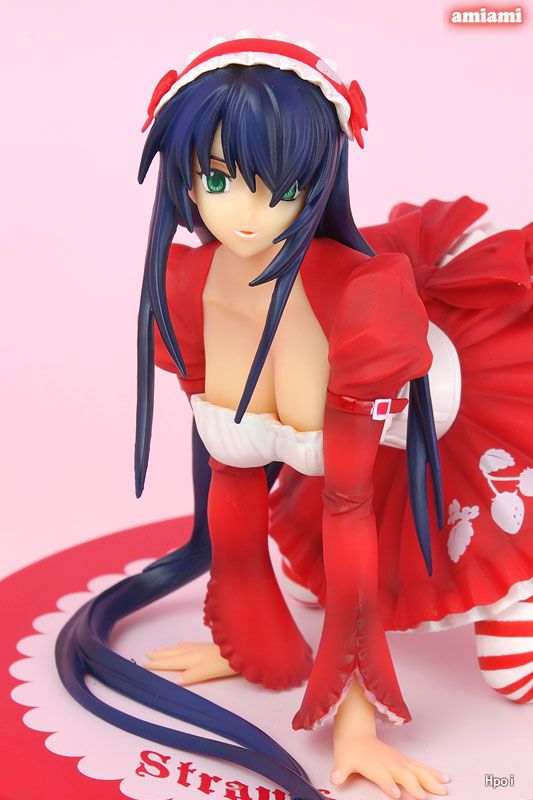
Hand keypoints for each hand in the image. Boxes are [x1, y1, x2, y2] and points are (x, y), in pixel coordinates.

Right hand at [144, 641, 237, 684]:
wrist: (237, 648)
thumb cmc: (222, 663)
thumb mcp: (206, 672)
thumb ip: (190, 676)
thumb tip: (174, 681)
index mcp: (189, 659)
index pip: (170, 662)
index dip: (158, 664)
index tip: (145, 663)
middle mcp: (191, 652)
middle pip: (171, 654)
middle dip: (159, 655)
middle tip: (146, 655)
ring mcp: (197, 647)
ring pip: (177, 648)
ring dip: (166, 650)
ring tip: (156, 650)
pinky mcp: (204, 645)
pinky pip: (186, 645)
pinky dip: (179, 646)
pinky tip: (179, 645)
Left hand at [331, 734, 449, 798]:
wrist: (356, 735)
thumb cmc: (350, 752)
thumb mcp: (342, 761)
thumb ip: (340, 771)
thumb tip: (334, 778)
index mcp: (375, 765)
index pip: (383, 777)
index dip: (389, 785)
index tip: (396, 793)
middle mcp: (390, 763)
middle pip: (405, 774)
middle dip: (415, 785)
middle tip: (425, 797)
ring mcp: (399, 761)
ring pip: (417, 770)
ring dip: (431, 779)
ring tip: (443, 789)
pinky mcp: (405, 760)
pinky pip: (422, 767)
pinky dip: (434, 773)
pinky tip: (444, 778)